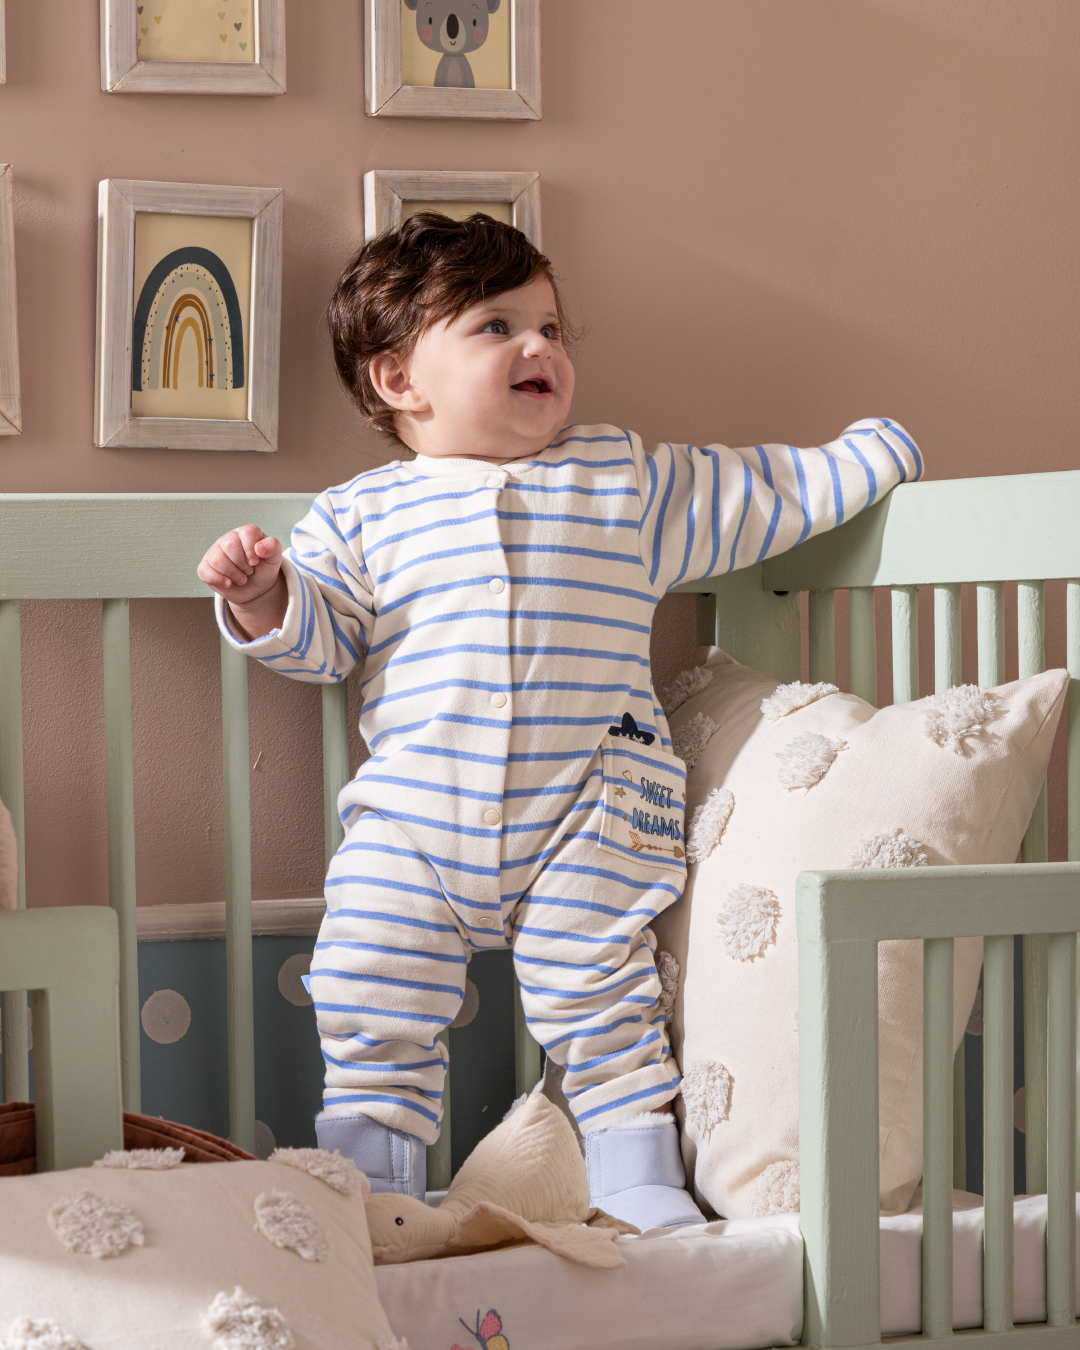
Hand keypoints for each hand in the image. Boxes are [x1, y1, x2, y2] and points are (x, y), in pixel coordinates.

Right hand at [198, 525, 287, 639]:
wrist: (256, 588)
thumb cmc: (263, 569)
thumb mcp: (274, 558)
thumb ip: (273, 547)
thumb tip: (259, 547)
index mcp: (245, 533)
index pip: (247, 532)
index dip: (252, 550)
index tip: (256, 562)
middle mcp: (228, 539)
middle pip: (229, 545)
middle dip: (242, 564)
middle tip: (249, 571)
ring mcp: (215, 552)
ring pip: (217, 559)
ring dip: (233, 574)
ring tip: (241, 578)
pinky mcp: (206, 567)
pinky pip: (204, 571)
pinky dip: (219, 580)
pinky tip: (228, 583)